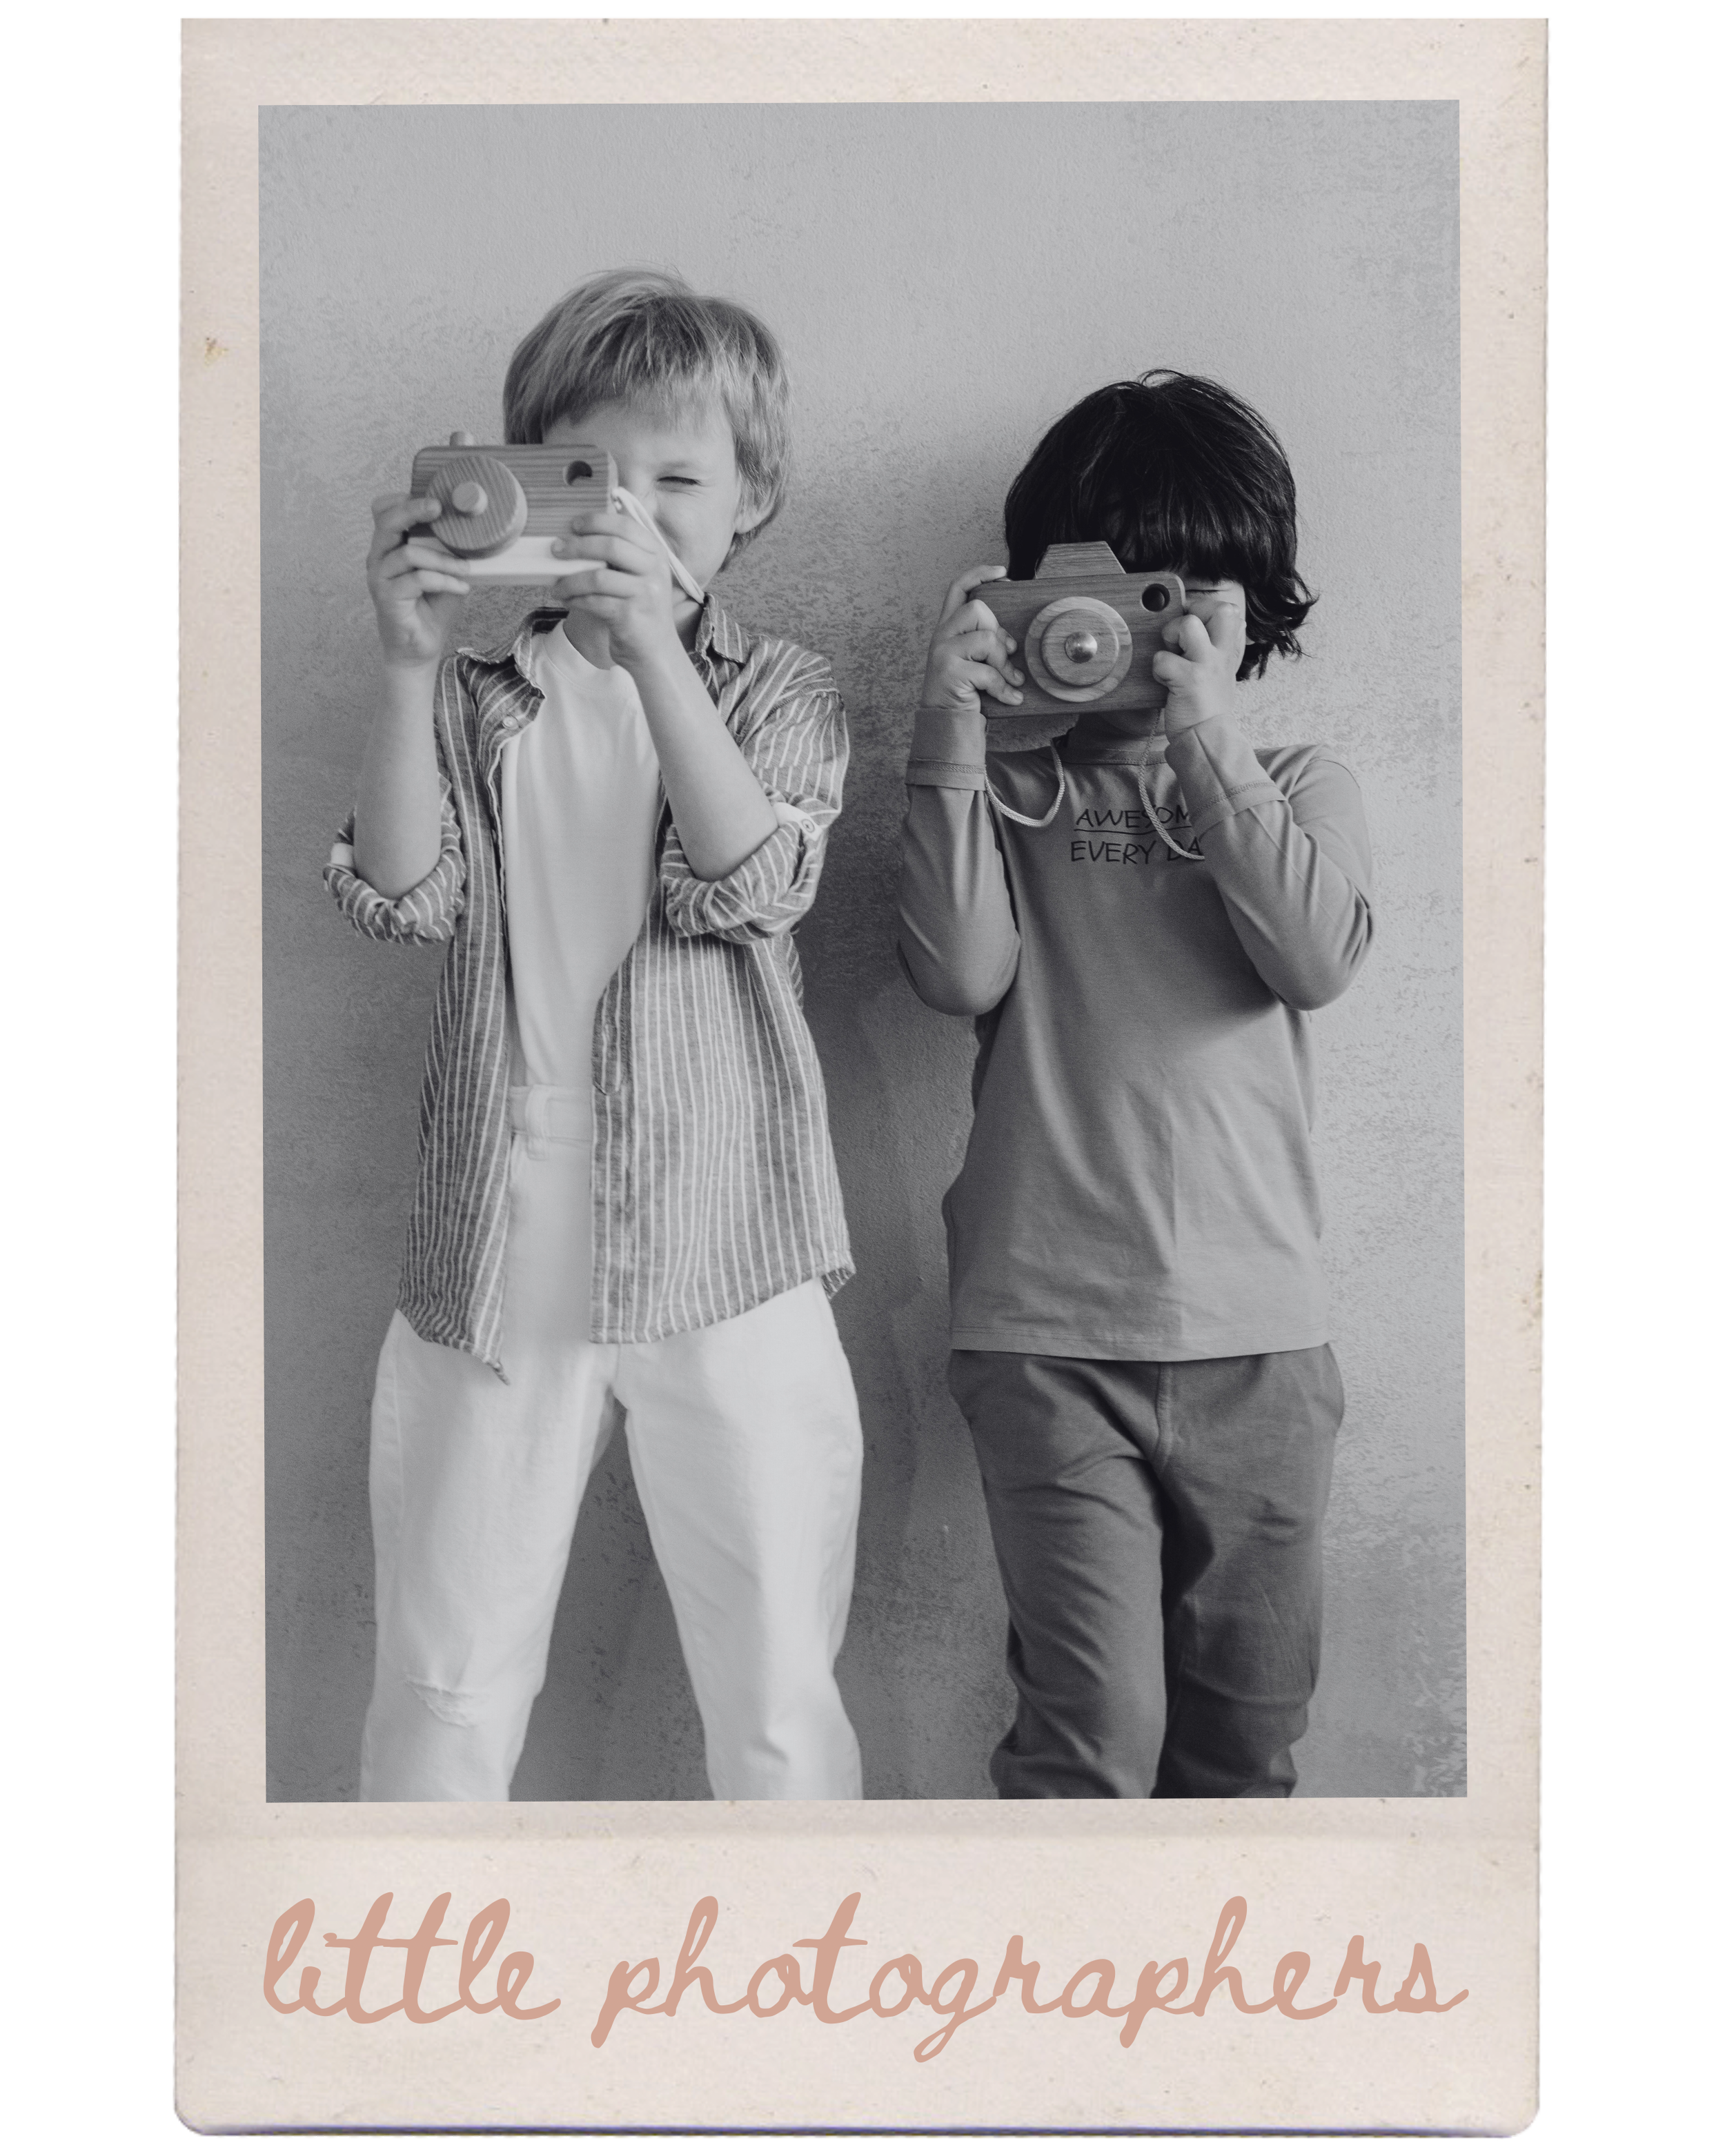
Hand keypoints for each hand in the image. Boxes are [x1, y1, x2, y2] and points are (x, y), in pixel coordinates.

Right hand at [367, 495, 471, 670]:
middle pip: (387, 522)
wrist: (419, 649)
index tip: (433, 499)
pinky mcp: (387, 598)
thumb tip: (475, 529)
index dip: (404, 500)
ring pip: (408, 553)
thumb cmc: (431, 608)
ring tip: (466, 569)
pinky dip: (443, 580)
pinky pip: (417, 579)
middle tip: (440, 509)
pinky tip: (461, 587)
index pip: (383, 511)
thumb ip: (447, 550)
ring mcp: (379, 578)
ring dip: (443, 558)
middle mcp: (378, 558)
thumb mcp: (443, 571)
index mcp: (388, 547)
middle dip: (414, 510)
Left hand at [550, 510, 682, 671]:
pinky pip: (594, 601)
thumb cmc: (639, 608)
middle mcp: (654, 570)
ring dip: (571, 580)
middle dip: (578, 545)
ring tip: (557, 585)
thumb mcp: (640, 575)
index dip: (597, 521)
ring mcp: (645, 593)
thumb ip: (622, 553)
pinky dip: (575, 599)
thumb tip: (579, 533)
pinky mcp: (631, 615)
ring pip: (598, 577)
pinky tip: (567, 600)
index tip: (574, 525)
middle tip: (556, 550)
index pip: (626, 526)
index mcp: (656, 553)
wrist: (655, 650)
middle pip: (611, 546)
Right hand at [919, 566, 1024, 713]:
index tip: (1001, 572)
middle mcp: (941, 636)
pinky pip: (988, 672)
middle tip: (1007, 654)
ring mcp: (943, 653)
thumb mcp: (971, 661)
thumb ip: (982, 642)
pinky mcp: (950, 673)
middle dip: (999, 632)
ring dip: (1004, 662)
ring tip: (1011, 680)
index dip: (979, 575)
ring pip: (985, 638)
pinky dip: (1004, 687)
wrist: (943, 723)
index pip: (957, 588)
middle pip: (977, 610)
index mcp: (946, 629)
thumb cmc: (962, 691)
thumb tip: (1010, 641)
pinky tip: (1010, 697)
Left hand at [1152, 580, 1247, 735]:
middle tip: (1182, 636)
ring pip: (1188, 624)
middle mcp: (1223, 654)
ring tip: (1172, 656)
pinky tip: (1165, 681)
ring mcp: (1207, 665)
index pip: (1230, 610)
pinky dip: (1157, 669)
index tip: (1194, 628)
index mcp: (1230, 651)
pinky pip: (1163, 658)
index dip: (1206, 611)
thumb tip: (1200, 623)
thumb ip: (1217, 648)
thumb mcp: (1221, 672)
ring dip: (1171, 635)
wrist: (1206, 739)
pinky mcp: (1188, 680)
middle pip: (1221, 608)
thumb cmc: (1206, 705)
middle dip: (1194, 614)